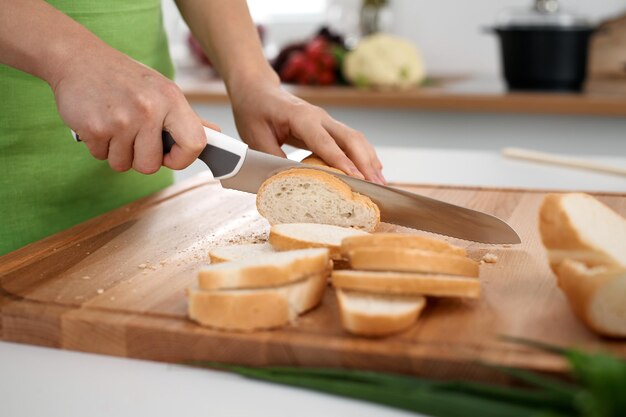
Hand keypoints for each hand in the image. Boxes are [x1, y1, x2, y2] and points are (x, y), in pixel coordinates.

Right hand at [51, 47, 215, 173]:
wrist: (79, 59)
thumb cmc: (125, 79)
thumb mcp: (161, 90)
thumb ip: (185, 118)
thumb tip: (215, 135)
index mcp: (171, 100)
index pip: (195, 144)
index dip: (182, 158)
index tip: (170, 156)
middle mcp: (149, 109)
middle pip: (151, 166)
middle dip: (140, 158)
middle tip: (132, 136)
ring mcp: (121, 119)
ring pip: (124, 164)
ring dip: (117, 152)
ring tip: (114, 125)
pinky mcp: (95, 128)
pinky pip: (101, 157)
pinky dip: (99, 146)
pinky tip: (99, 122)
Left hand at [229, 79, 384, 183]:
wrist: (257, 89)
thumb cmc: (254, 111)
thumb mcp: (254, 136)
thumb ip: (271, 158)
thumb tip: (288, 181)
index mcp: (301, 117)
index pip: (326, 143)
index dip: (342, 162)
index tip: (357, 179)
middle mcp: (320, 117)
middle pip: (351, 139)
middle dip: (366, 163)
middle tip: (376, 186)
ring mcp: (326, 121)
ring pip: (356, 139)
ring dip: (370, 160)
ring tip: (381, 184)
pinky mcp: (328, 127)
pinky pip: (351, 141)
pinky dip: (364, 156)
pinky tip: (373, 171)